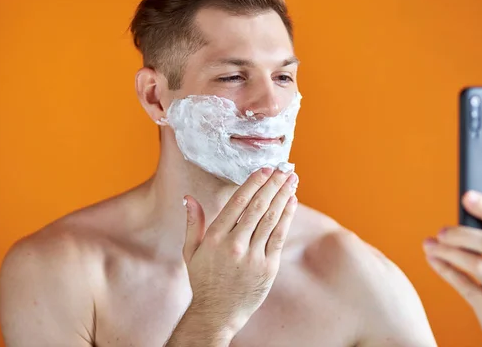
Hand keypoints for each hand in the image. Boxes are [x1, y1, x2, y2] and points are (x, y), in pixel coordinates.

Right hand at [182, 167, 297, 337]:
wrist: (217, 313)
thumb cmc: (204, 280)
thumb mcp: (190, 251)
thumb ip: (193, 222)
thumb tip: (188, 197)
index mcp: (215, 237)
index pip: (238, 202)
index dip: (253, 183)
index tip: (265, 169)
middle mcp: (234, 244)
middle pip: (258, 206)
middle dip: (273, 184)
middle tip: (284, 169)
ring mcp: (253, 256)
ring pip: (271, 218)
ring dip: (283, 196)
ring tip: (292, 180)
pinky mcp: (268, 267)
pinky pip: (279, 237)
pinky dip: (287, 217)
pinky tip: (292, 202)